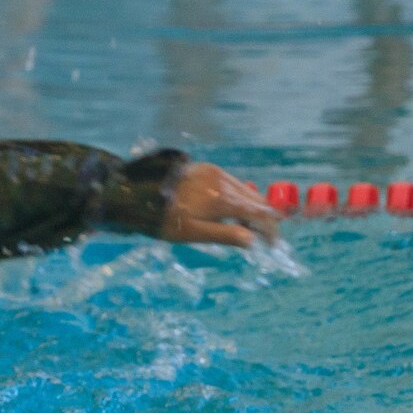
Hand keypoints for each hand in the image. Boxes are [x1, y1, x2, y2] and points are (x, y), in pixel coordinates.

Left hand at [161, 163, 281, 248]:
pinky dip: (239, 197)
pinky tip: (233, 209)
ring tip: (248, 226)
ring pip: (245, 191)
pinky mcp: (208, 169)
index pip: (259, 213)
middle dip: (264, 219)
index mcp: (223, 200)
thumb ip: (225, 235)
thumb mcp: (194, 233)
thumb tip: (252, 240)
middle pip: (256, 200)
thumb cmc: (166, 219)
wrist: (140, 192)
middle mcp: (224, 182)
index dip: (270, 229)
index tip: (272, 244)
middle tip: (265, 237)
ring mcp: (216, 173)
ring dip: (252, 208)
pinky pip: (232, 184)